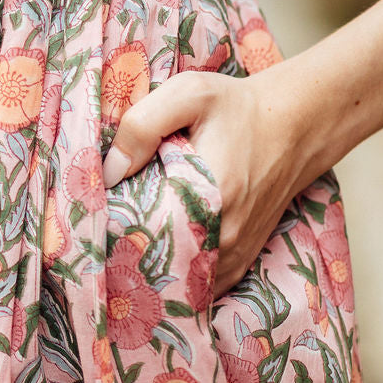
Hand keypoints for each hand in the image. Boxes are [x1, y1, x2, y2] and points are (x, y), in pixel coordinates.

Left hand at [100, 67, 310, 296]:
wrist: (293, 126)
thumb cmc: (236, 107)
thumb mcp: (188, 94)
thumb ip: (143, 125)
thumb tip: (108, 172)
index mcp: (210, 194)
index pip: (146, 233)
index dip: (112, 231)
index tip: (89, 224)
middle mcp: (226, 237)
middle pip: (158, 265)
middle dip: (124, 256)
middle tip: (95, 238)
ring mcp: (235, 256)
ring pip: (178, 283)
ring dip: (148, 272)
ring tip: (119, 249)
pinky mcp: (239, 263)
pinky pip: (198, 288)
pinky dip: (174, 279)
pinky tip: (151, 260)